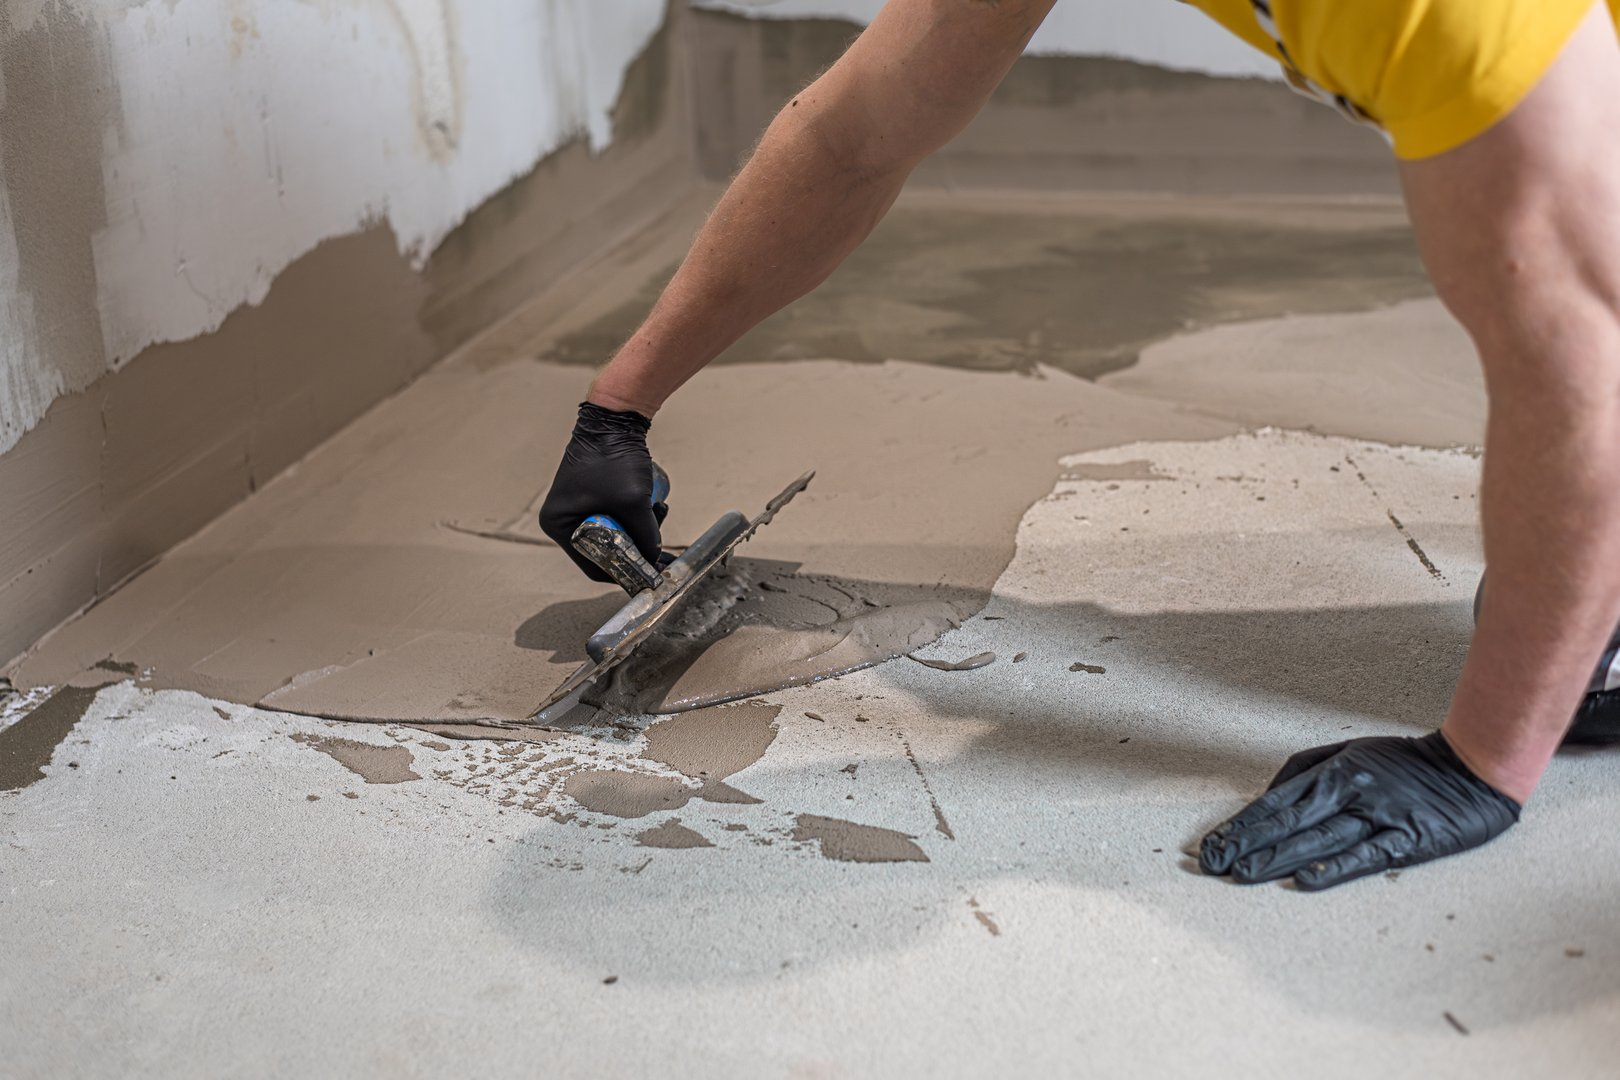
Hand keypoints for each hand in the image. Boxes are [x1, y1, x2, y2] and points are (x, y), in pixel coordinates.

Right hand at [539, 402, 667, 582]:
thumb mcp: (633, 503)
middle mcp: (563, 518)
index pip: (593, 566)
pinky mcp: (593, 493)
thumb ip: (646, 536)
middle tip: (661, 546)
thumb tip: (656, 562)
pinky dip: (635, 515)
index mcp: (559, 524)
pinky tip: (653, 503)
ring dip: (640, 529)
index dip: (624, 573)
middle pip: (605, 551)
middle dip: (635, 548)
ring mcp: (577, 505)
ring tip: (658, 511)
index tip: (650, 574)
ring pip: (616, 533)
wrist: (615, 416)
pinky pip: (617, 516)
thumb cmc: (614, 457)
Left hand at [1199, 733, 1520, 890]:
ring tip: (1244, 873)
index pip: (1276, 801)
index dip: (1241, 824)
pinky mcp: (1406, 839)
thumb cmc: (1403, 763)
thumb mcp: (1349, 750)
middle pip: (1289, 821)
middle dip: (1247, 843)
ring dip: (1278, 858)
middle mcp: (1349, 791)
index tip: (1212, 844)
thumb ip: (1305, 769)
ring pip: (1318, 839)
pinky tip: (1307, 879)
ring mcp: (1377, 815)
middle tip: (1214, 864)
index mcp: (1332, 771)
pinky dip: (1335, 867)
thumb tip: (1267, 795)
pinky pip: (1365, 855)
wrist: (1470, 769)